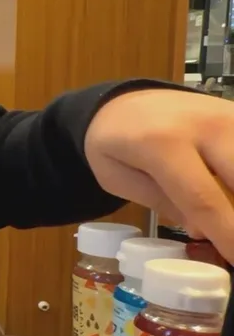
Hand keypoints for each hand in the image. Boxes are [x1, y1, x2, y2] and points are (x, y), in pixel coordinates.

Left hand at [85, 88, 233, 263]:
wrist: (121, 101)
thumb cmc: (114, 144)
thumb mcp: (117, 178)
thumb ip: (161, 203)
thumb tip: (204, 231)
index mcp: (163, 143)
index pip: (203, 198)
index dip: (227, 235)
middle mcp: (205, 124)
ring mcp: (229, 115)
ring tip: (229, 222)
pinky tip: (229, 189)